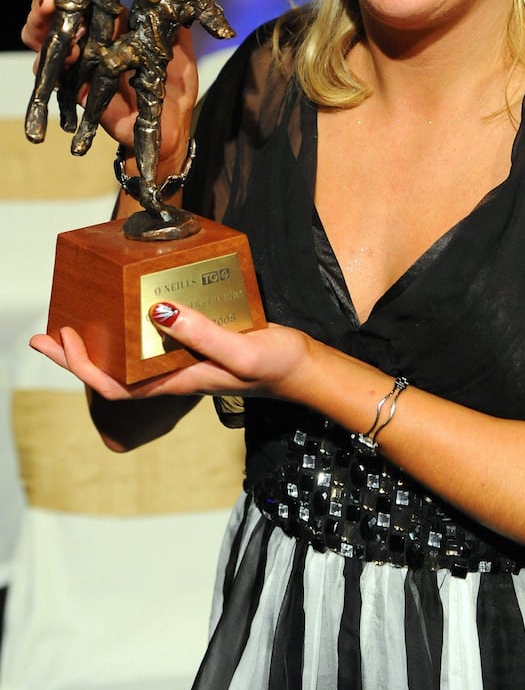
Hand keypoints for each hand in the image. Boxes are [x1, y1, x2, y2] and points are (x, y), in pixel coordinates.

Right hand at [21, 0, 198, 157]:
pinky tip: (66, 49)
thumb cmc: (172, 86)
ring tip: (50, 3)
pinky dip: (52, 60)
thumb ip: (173, 20)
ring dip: (42, 17)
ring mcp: (78, 62)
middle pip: (54, 6)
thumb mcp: (179, 47)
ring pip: (42, 34)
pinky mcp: (75, 88)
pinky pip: (52, 73)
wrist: (170, 129)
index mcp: (110, 22)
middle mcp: (88, 38)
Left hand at [30, 301, 312, 402]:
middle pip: (114, 374)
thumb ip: (202, 333)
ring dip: (100, 344)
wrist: (303, 369)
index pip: (116, 387)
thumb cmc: (276, 365)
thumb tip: (156, 313)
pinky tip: (130, 310)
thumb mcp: (241, 350)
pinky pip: (154, 341)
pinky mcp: (199, 344)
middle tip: (48, 334)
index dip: (84, 368)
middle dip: (77, 357)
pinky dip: (132, 328)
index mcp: (180, 380)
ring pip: (130, 359)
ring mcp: (186, 360)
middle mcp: (176, 372)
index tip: (64, 339)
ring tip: (79, 321)